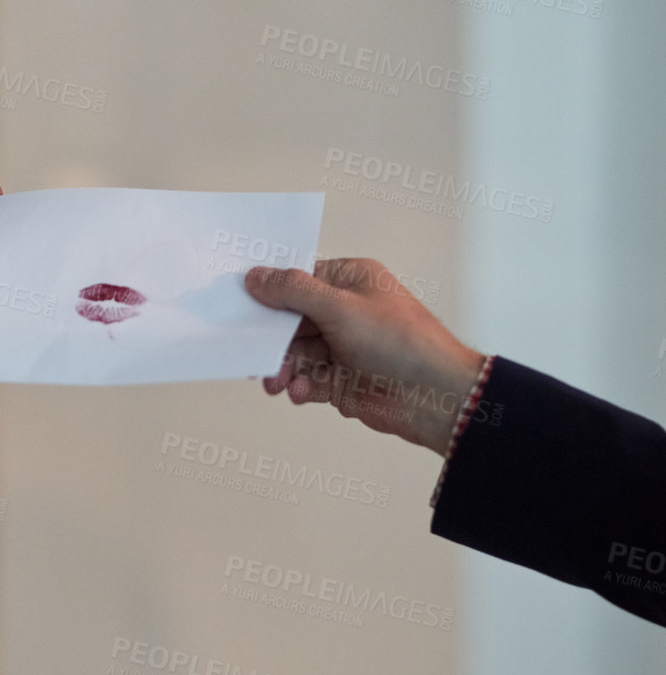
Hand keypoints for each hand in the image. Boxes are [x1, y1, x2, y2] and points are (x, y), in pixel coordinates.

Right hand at [244, 257, 485, 454]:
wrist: (434, 396)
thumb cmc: (400, 341)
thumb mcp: (340, 306)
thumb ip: (293, 291)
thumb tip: (256, 277)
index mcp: (350, 281)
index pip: (299, 281)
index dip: (270, 294)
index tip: (239, 304)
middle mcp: (345, 312)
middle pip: (291, 321)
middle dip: (272, 340)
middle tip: (252, 353)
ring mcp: (343, 348)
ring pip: (295, 354)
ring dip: (282, 367)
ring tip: (276, 381)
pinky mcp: (341, 381)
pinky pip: (306, 380)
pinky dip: (298, 386)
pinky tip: (299, 391)